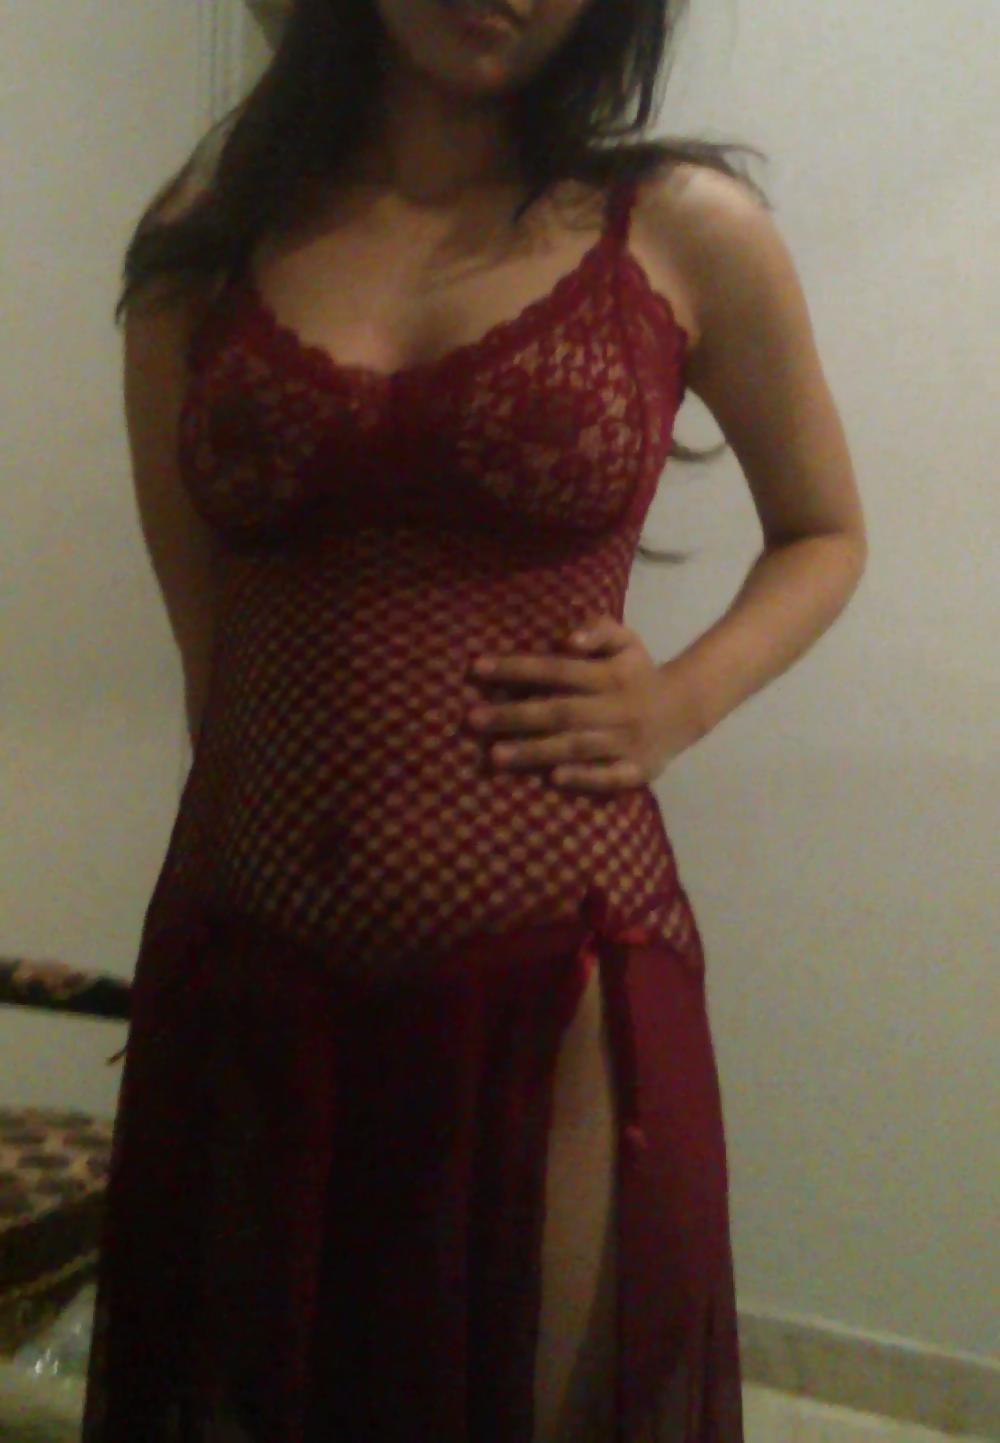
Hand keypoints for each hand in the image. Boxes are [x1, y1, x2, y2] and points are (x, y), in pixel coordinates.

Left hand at [466, 615, 701, 792]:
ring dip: (535, 751)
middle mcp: (616, 708)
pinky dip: (584, 778)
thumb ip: (598, 629)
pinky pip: (610, 777)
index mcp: (610, 675)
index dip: (517, 669)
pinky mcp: (637, 770)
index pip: (557, 670)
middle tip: (472, 719)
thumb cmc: (639, 673)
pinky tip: (553, 779)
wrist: (687, 709)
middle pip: (559, 712)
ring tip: (494, 756)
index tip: (477, 669)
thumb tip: (567, 638)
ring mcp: (626, 742)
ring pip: (576, 746)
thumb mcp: (626, 641)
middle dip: (513, 716)